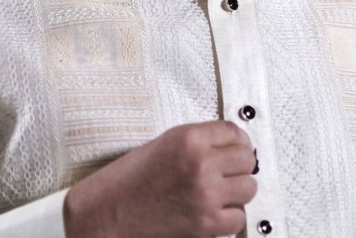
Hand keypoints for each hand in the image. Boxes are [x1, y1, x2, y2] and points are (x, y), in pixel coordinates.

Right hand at [63, 121, 257, 237]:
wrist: (107, 214)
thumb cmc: (129, 181)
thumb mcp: (163, 144)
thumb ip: (198, 141)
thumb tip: (230, 145)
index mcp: (188, 139)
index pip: (235, 132)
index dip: (237, 142)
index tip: (236, 148)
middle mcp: (200, 163)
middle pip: (247, 158)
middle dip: (238, 166)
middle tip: (227, 173)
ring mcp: (206, 194)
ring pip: (249, 188)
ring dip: (237, 192)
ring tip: (220, 193)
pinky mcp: (207, 223)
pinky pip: (238, 218)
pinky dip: (229, 217)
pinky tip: (213, 212)